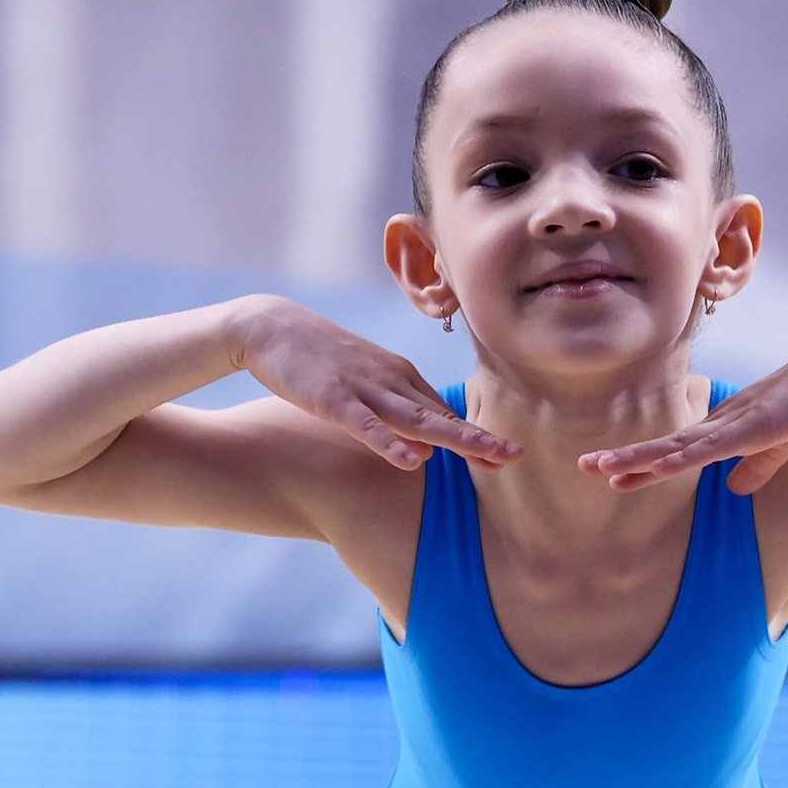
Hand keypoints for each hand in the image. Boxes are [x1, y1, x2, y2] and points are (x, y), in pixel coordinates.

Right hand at [238, 299, 516, 471]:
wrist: (271, 325)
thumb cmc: (317, 359)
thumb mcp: (364, 384)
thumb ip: (395, 414)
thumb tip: (427, 450)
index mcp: (400, 378)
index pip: (445, 413)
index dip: (476, 437)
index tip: (508, 457)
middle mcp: (391, 380)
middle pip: (442, 416)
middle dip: (480, 439)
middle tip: (517, 457)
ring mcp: (364, 388)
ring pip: (416, 419)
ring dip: (455, 439)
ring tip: (488, 456)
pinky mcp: (333, 398)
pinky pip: (366, 425)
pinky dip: (390, 443)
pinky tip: (413, 462)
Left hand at [583, 329, 787, 493]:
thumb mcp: (786, 443)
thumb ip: (758, 466)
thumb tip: (732, 488)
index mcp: (731, 427)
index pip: (677, 449)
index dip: (642, 462)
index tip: (607, 473)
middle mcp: (726, 421)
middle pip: (667, 443)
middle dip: (625, 457)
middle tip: (582, 465)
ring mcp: (741, 421)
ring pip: (681, 444)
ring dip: (642, 457)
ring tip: (603, 468)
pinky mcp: (762, 424)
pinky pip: (717, 446)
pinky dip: (686, 457)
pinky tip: (661, 466)